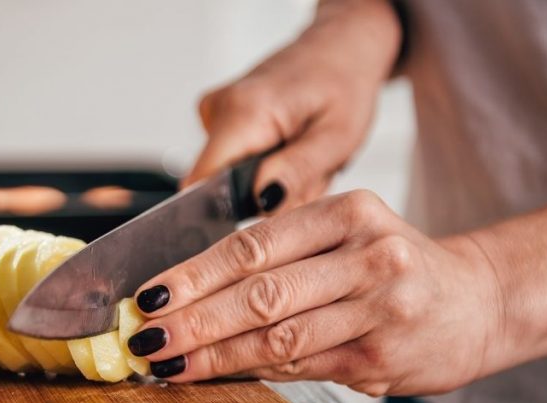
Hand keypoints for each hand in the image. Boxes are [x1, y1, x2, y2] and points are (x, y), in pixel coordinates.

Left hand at [127, 190, 505, 396]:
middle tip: (146, 336)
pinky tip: (216, 374)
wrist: (478, 299)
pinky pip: (301, 365)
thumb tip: (190, 292)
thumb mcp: (346, 236)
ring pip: (278, 335)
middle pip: (260, 292)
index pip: (253, 245)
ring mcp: (380, 307)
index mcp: (348, 212)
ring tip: (168, 363)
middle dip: (193, 319)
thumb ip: (282, 255)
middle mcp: (368, 254)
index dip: (194, 274)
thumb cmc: (394, 266)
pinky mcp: (383, 355)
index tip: (149, 295)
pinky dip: (252, 370)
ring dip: (213, 354)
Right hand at [184, 0, 401, 212]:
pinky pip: (232, 163)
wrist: (341, 48)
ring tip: (301, 158)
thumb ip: (297, 171)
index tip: (270, 207)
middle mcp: (219, 109)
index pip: (201, 184)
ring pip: (228, 179)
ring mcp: (215, 112)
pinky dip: (264, 168)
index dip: (228, 210)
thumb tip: (262, 202)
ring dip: (268, 183)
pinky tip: (287, 150)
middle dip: (264, 197)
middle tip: (306, 176)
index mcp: (244, 112)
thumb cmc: (344, 85)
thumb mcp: (337, 138)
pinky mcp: (219, 118)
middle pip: (219, 187)